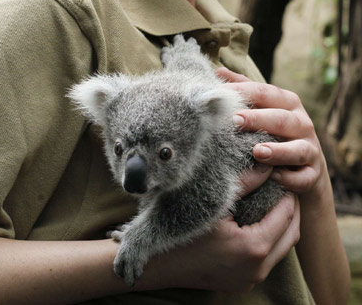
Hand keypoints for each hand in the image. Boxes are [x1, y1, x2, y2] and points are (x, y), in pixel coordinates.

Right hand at [135, 164, 299, 293]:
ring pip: (282, 248)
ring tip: (273, 200)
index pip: (287, 213)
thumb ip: (244, 182)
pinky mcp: (242, 282)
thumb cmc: (181, 228)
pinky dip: (271, 239)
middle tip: (281, 186)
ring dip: (282, 224)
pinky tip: (259, 221)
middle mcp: (257, 268)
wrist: (157, 264)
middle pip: (291, 233)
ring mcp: (250, 279)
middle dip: (290, 208)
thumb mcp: (213, 200)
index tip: (280, 174)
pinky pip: (268, 259)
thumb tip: (265, 164)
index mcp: (254, 246)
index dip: (287, 191)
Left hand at [216, 68, 325, 198]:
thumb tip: (218, 70)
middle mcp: (302, 122)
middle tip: (235, 120)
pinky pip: (304, 177)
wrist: (304, 166)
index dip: (243, 92)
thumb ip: (243, 88)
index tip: (219, 94)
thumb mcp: (262, 107)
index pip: (265, 92)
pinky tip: (273, 178)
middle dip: (258, 119)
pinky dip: (290, 178)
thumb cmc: (274, 130)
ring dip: (278, 151)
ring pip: (298, 149)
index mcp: (287, 102)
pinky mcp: (312, 174)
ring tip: (257, 152)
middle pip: (281, 118)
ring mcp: (310, 148)